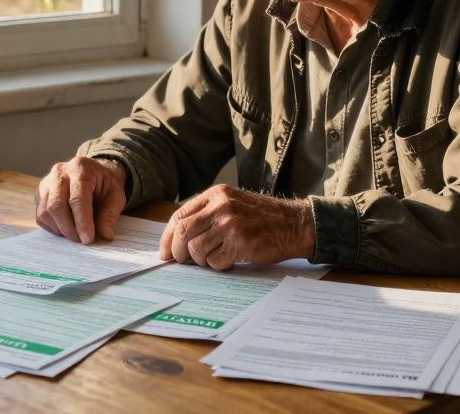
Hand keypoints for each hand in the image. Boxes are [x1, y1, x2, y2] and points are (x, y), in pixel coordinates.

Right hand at [35, 156, 127, 243]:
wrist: (93, 174)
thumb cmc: (104, 185)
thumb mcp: (116, 196)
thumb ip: (110, 214)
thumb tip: (105, 234)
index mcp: (80, 168)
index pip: (77, 198)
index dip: (82, 222)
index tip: (88, 239)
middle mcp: (59, 172)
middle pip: (56, 205)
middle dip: (69, 229)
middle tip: (82, 241)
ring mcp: (46, 182)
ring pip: (45, 212)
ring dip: (61, 230)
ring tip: (76, 235)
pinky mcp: (39, 194)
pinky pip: (40, 216)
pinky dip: (53, 228)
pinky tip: (66, 229)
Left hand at [159, 184, 314, 270]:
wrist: (293, 224)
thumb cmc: (262, 217)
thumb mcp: (232, 203)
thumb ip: (207, 214)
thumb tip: (177, 239)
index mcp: (216, 194)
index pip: (180, 216)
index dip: (168, 237)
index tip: (165, 252)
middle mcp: (222, 206)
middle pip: (184, 233)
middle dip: (178, 252)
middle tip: (182, 262)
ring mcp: (232, 224)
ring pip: (197, 250)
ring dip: (201, 261)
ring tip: (214, 257)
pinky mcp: (241, 243)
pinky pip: (215, 261)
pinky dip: (218, 265)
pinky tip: (228, 259)